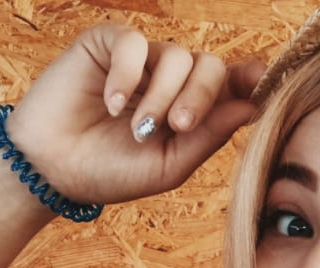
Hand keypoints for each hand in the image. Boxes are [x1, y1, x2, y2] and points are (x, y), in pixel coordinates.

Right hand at [6, 25, 264, 204]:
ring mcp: (143, 61)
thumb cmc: (115, 172)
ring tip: (138, 128)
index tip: (261, 88)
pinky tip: (113, 106)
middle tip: (179, 127)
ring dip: (162, 96)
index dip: (251, 80)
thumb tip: (252, 106)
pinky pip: (133, 44)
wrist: (58, 172)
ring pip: (176, 56)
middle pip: (211, 66)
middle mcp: (173, 80)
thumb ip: (209, 136)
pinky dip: (127, 77)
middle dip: (201, 96)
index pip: (232, 84)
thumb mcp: (170, 164)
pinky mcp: (108, 45)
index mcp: (195, 109)